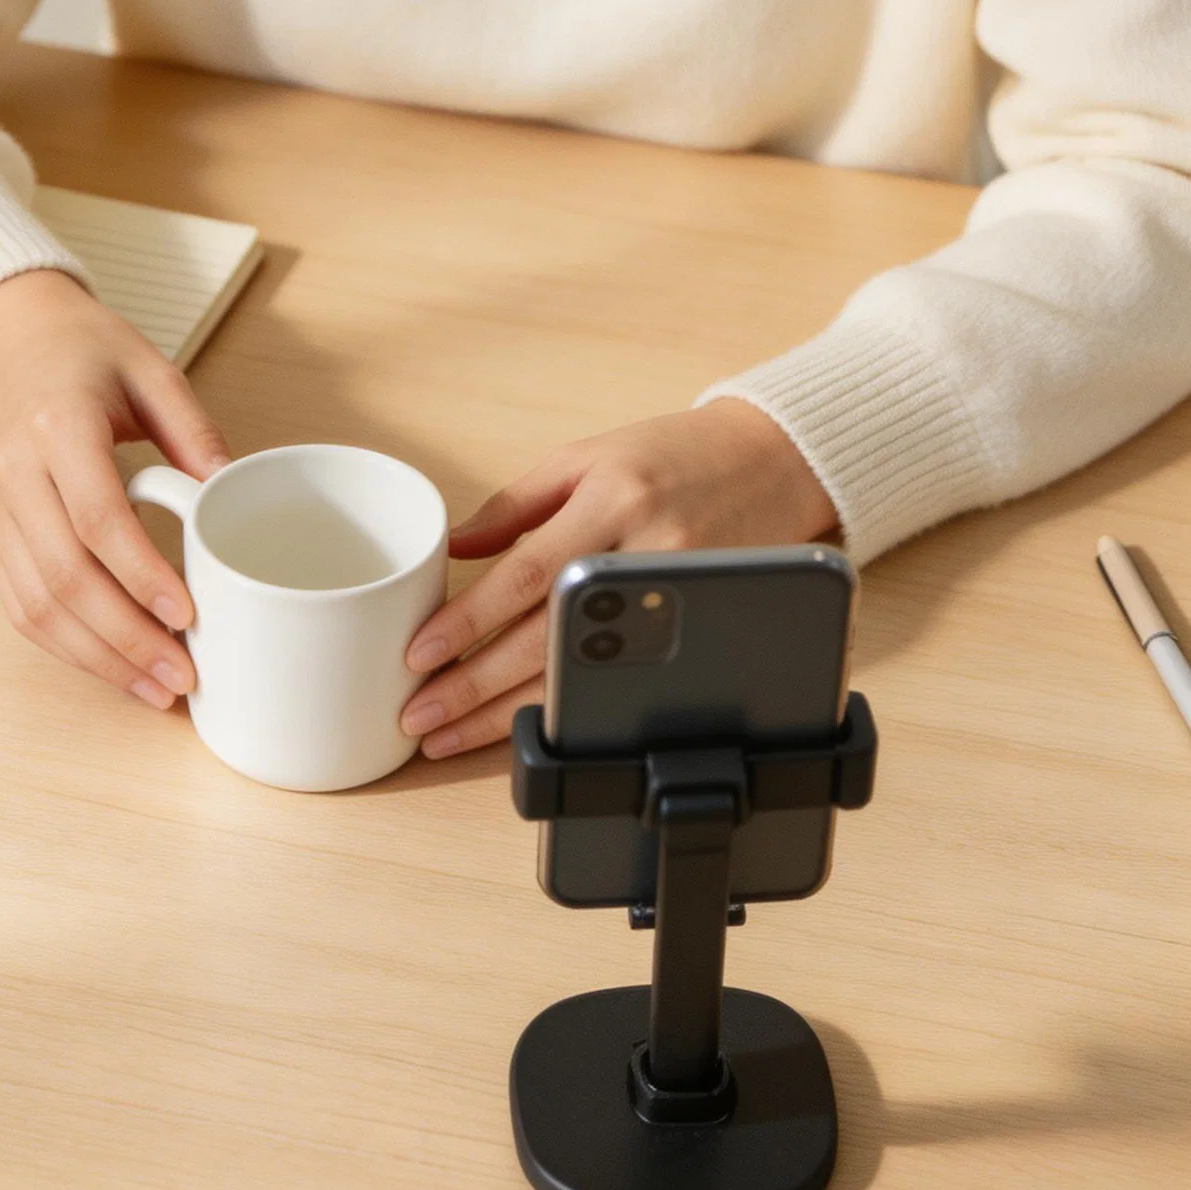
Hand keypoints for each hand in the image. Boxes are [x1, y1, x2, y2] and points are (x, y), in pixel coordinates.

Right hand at [0, 267, 230, 707]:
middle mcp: (11, 471)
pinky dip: (64, 645)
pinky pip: (16, 604)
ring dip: (96, 658)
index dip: (141, 575)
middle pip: (64, 576)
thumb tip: (231, 490)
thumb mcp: (150, 367)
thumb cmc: (81, 348)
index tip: (188, 615)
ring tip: (154, 688)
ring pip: (35, 604)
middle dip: (127, 638)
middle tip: (183, 674)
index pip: (97, 518)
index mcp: (56, 424)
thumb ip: (192, 428)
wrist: (2, 335)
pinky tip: (109, 664)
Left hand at [399, 399, 838, 758]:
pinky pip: (617, 683)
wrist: (772, 465)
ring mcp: (675, 601)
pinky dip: (562, 710)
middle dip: (474, 685)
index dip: (469, 620)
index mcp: (611, 501)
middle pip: (546, 639)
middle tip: (418, 712)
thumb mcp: (585, 457)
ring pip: (578, 677)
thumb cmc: (673, 456)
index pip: (527, 574)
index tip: (420, 652)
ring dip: (504, 713)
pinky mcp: (697, 630)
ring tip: (448, 733)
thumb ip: (515, 504)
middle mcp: (644, 555)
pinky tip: (519, 727)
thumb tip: (453, 549)